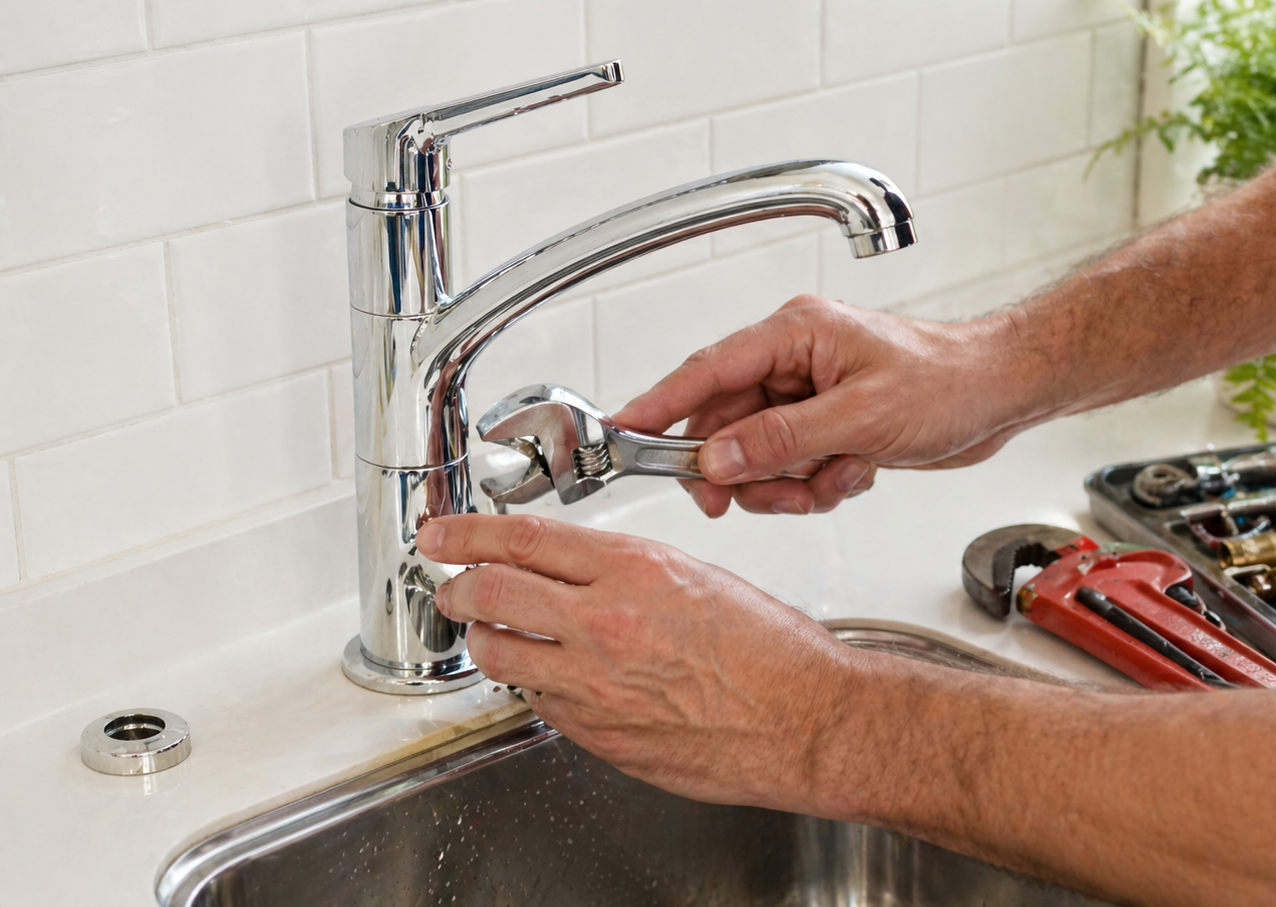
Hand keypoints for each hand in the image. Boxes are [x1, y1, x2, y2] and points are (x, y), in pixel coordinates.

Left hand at [418, 512, 863, 809]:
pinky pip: (538, 701)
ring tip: (494, 634)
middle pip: (490, 593)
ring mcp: (594, 685)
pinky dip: (534, 684)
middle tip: (451, 587)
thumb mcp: (699, 577)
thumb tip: (576, 572)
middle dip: (457, 588)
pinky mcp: (597, 734)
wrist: (806, 720)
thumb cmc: (774, 652)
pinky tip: (554, 677)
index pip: (522, 539)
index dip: (466, 534)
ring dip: (486, 639)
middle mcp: (604, 624)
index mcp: (634, 570)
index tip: (442, 534)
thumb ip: (628, 573)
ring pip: (498, 653)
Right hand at [613, 295, 1038, 517]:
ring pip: (756, 454)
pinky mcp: (827, 426)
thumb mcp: (860, 417)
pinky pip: (791, 467)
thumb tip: (718, 459)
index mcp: (795, 334)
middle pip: (725, 424)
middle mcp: (794, 362)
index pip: (707, 370)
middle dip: (739, 469)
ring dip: (785, 483)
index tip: (623, 432)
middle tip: (745, 498)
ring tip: (827, 483)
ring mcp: (809, 396)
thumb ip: (782, 440)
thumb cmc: (948, 382)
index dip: (659, 404)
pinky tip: (852, 475)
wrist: (1000, 396)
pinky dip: (814, 484)